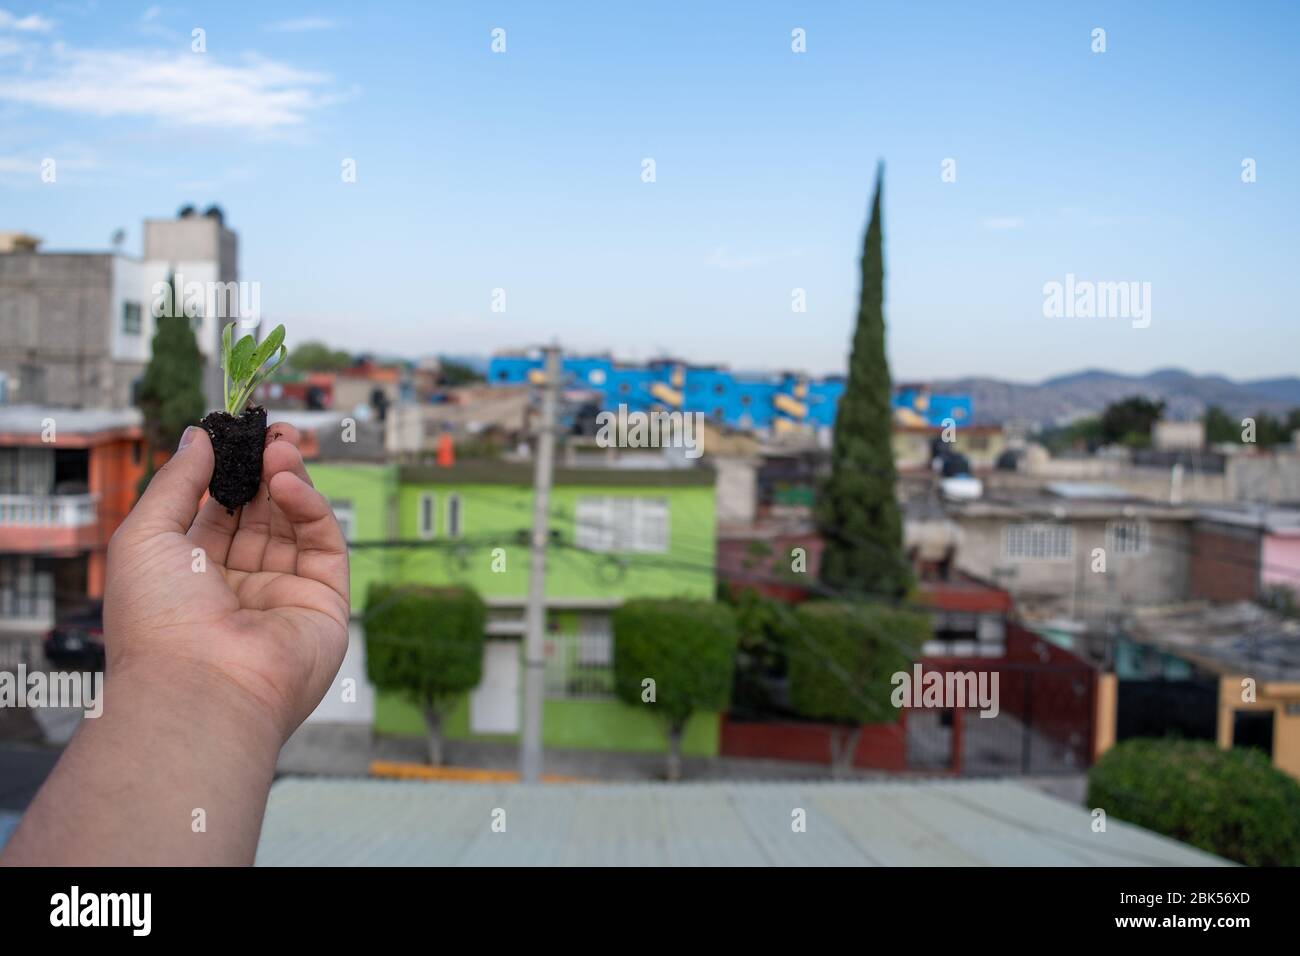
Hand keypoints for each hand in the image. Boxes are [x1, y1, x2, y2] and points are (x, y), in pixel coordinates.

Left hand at [105, 423, 349, 744]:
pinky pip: (323, 544)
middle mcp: (240, 585)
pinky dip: (310, 508)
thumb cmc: (157, 620)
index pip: (219, 513)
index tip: (238, 434)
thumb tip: (198, 435)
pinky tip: (288, 482)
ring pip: (295, 524)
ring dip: (288, 480)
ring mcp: (284, 593)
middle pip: (262, 514)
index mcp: (192, 575)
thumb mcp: (144, 535)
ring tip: (279, 448)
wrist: (199, 685)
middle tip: (270, 431)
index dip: (229, 472)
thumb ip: (177, 481)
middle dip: (265, 470)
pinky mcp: (324, 601)